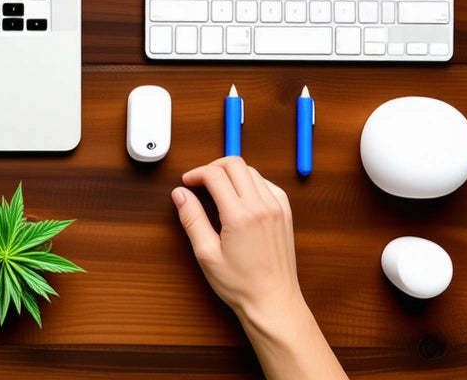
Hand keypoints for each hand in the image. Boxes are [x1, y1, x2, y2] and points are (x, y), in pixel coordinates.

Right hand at [171, 157, 302, 324]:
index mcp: (240, 216)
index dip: (196, 174)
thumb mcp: (206, 254)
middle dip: (213, 167)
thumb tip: (180, 194)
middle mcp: (262, 206)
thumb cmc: (240, 284)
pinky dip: (250, 182)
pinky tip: (240, 197)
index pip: (215, 175)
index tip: (187, 183)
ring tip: (217, 189)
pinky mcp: (285, 214)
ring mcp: (277, 208)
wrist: (273, 302)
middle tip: (200, 181)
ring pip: (251, 171)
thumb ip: (192, 219)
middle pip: (235, 164)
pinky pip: (267, 184)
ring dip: (231, 173)